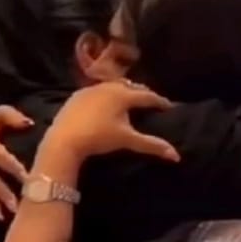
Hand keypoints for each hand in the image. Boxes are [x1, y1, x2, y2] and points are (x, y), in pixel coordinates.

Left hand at [45, 80, 179, 162]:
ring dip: (124, 91)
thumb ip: (151, 145)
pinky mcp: (76, 95)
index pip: (147, 96)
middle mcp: (108, 87)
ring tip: (130, 99)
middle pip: (131, 87)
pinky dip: (106, 94)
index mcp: (123, 95)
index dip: (159, 102)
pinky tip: (105, 102)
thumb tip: (176, 155)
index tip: (169, 107)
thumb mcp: (126, 140)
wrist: (63, 140)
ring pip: (113, 86)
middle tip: (151, 101)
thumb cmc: (98, 138)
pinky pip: (96, 91)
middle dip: (142, 93)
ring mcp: (90, 89)